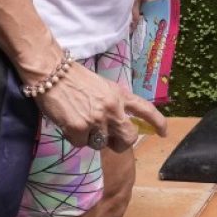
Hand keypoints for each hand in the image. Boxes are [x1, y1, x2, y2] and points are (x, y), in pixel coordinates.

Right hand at [38, 61, 167, 152]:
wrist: (52, 72)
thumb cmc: (75, 79)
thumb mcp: (103, 87)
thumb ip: (114, 104)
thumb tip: (117, 126)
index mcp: (120, 95)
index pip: (145, 109)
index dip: (158, 122)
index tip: (164, 133)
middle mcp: (113, 108)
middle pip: (128, 137)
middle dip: (121, 144)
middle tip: (110, 142)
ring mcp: (97, 119)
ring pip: (101, 144)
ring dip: (91, 138)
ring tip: (80, 121)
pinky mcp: (80, 128)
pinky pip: (81, 144)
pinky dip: (74, 137)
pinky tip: (68, 123)